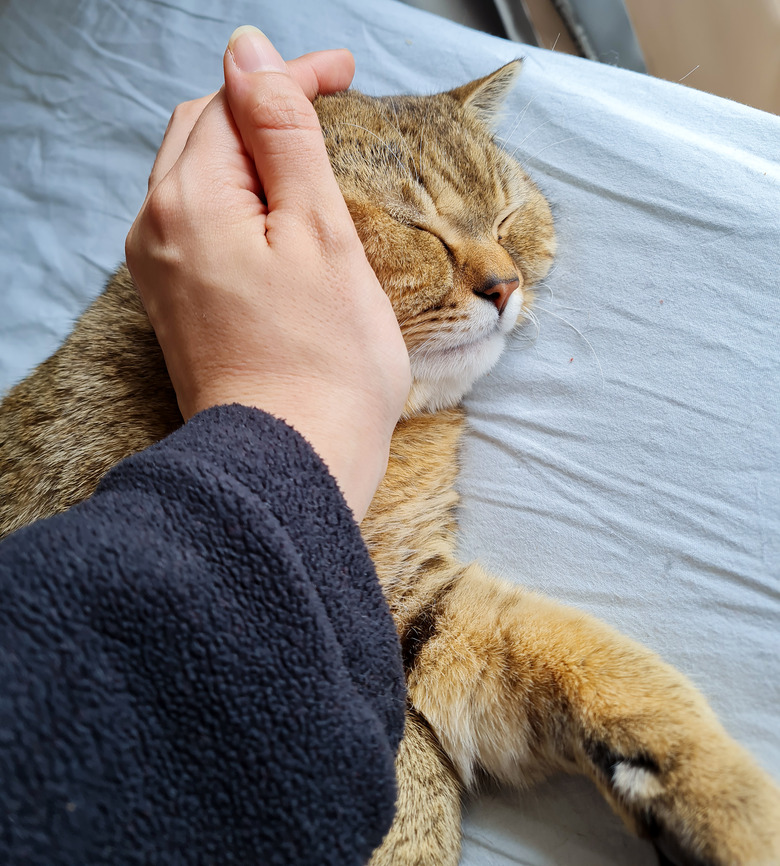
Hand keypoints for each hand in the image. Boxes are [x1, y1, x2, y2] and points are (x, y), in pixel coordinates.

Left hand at [126, 27, 410, 520]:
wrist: (293, 460)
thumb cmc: (325, 361)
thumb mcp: (319, 232)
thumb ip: (282, 136)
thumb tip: (251, 55)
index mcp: (191, 201)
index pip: (234, 101)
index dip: (291, 78)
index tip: (345, 75)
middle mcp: (159, 230)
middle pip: (204, 133)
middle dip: (263, 109)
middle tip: (328, 107)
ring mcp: (162, 271)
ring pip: (198, 178)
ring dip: (247, 154)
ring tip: (304, 155)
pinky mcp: (178, 305)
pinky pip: (198, 225)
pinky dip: (236, 200)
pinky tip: (272, 214)